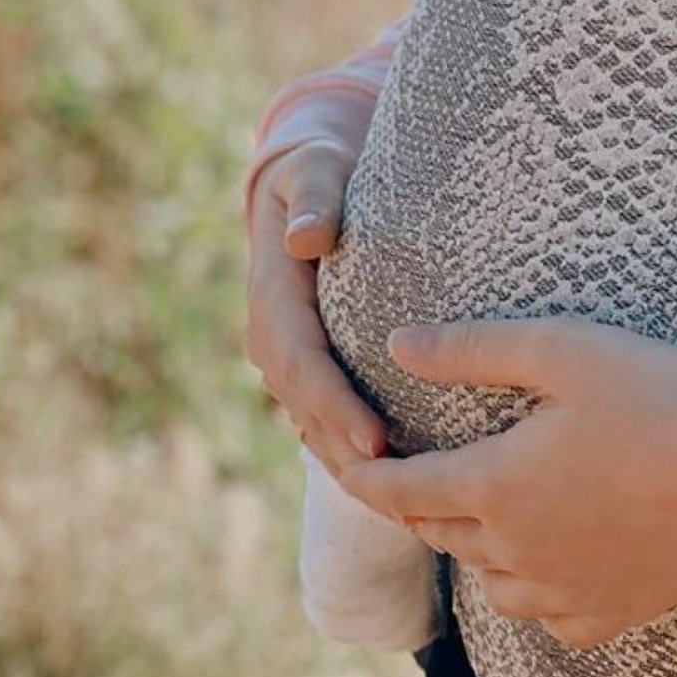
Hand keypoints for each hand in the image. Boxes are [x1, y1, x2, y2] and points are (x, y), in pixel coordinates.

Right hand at [240, 139, 388, 479]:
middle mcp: (271, 336)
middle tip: (402, 493)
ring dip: (350, 467)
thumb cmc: (319, 170)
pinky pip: (323, 420)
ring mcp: (284, 359)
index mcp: (273, 295)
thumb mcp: (316, 168)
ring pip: (312, 425)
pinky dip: (352, 455)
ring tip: (405, 508)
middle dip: (349, 453)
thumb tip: (306, 239)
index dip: (335, 406)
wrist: (305, 182)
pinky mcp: (306, 370)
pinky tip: (397, 490)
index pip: (301, 362)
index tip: (375, 442)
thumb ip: (315, 197)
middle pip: (308, 408)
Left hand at [335, 316, 676, 649]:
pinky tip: (544, 565)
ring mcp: (563, 591)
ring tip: (476, 517)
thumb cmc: (658, 399)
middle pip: (440, 534)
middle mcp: (516, 549)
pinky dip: (531, 593)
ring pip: (488, 582)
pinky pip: (546, 617)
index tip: (341, 470)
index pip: (402, 491)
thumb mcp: (560, 350)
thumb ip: (471, 350)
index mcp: (495, 484)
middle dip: (418, 506)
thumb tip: (396, 344)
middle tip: (410, 479)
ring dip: (471, 549)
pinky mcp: (608, 614)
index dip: (364, 480)